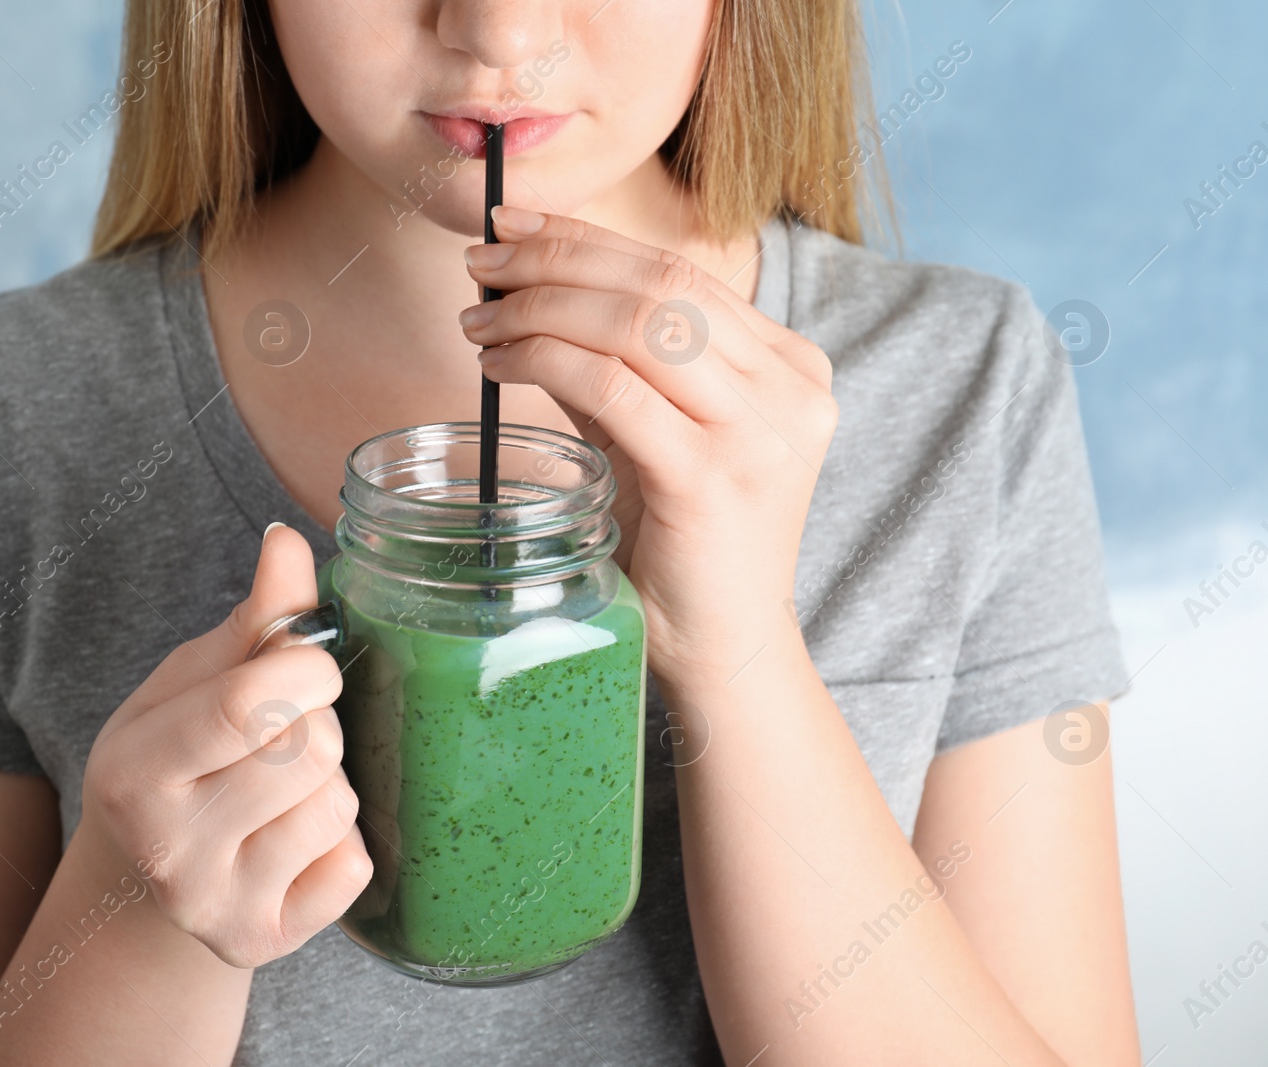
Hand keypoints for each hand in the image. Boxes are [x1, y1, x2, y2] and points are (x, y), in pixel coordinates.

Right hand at [78, 525, 372, 967]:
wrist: (146, 877)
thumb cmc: (180, 755)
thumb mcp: (194, 681)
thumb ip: (254, 619)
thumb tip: (288, 540)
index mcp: (132, 771)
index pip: (245, 706)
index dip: (304, 669)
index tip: (310, 665)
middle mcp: (166, 852)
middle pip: (309, 753)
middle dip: (317, 724)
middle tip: (285, 735)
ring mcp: (214, 908)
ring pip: (338, 807)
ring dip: (331, 782)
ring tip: (286, 788)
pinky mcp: (264, 944)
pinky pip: (354, 868)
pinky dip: (342, 845)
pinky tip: (296, 841)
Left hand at [460, 205, 836, 683]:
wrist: (723, 653)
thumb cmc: (683, 548)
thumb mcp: (658, 435)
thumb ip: (616, 365)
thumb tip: (527, 292)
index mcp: (790, 366)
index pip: (680, 271)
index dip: (588, 239)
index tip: (513, 227)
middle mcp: (790, 388)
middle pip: (659, 282)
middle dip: (555, 259)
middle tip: (480, 261)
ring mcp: (761, 432)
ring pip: (637, 323)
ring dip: (541, 306)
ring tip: (477, 319)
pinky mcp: (714, 477)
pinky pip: (613, 388)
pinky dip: (544, 362)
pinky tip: (498, 366)